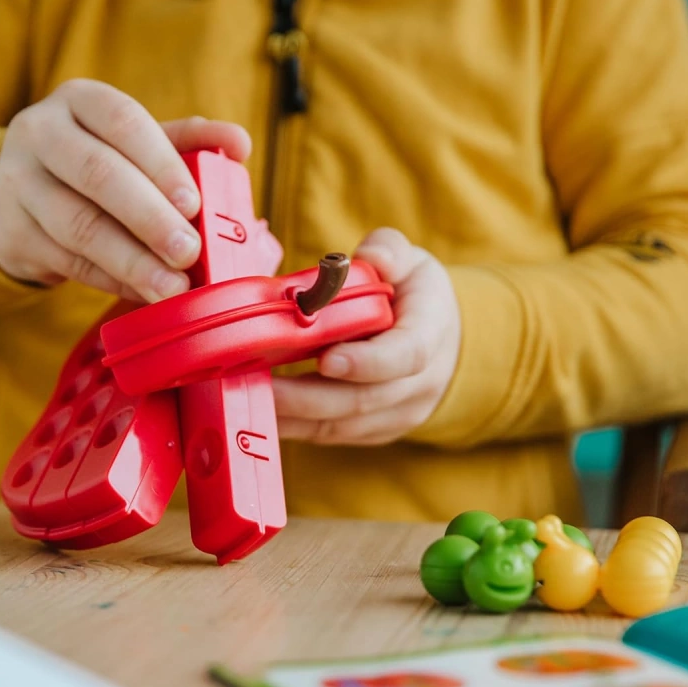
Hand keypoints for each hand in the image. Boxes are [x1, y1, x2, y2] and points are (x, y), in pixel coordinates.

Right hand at [0, 79, 250, 302]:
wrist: (14, 196)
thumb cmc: (92, 165)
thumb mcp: (134, 145)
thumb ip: (187, 142)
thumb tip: (239, 143)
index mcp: (80, 101)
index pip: (124, 123)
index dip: (161, 164)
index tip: (194, 203)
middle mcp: (41, 134)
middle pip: (98, 174)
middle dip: (150, 218)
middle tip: (189, 252)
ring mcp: (20, 185)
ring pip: (80, 226)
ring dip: (133, 261)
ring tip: (172, 287)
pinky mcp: (14, 234)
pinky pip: (71, 262)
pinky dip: (114, 281)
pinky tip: (145, 292)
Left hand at [272, 228, 460, 445]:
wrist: (442, 344)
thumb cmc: (414, 296)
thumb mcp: (412, 262)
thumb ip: (390, 252)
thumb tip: (369, 258)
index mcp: (431, 333)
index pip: (404, 356)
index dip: (365, 362)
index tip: (325, 360)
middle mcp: (419, 384)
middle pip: (361, 400)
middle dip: (305, 396)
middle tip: (257, 381)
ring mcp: (396, 414)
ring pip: (340, 424)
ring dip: (291, 415)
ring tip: (246, 396)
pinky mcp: (371, 432)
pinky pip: (329, 434)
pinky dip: (293, 426)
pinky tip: (259, 410)